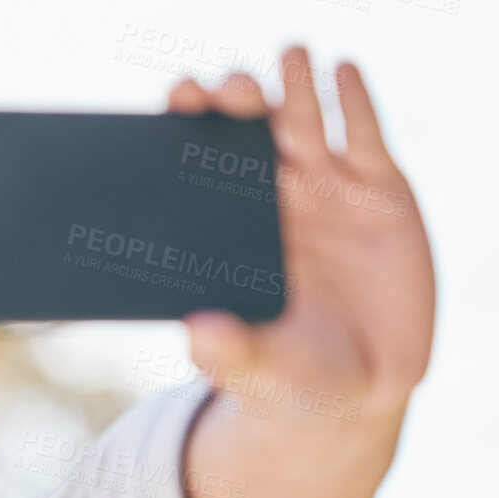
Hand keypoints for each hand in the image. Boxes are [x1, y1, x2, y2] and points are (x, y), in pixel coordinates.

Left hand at [167, 47, 433, 417]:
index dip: (186, 131)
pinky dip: (355, 102)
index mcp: (230, 231)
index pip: (199, 169)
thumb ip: (229, 353)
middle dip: (234, 104)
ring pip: (303, 123)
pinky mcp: (380, 191)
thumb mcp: (260, 370)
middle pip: (247, 134)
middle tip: (224, 88)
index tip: (174, 102)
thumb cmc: (290, 375)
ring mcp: (328, 190)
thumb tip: (198, 335)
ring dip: (292, 87)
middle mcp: (274, 200)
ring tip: (286, 55)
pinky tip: (342, 71)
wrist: (361, 386)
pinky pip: (366, 136)